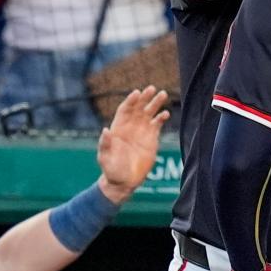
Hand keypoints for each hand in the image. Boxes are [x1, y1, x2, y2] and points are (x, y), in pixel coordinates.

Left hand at [96, 86, 169, 204]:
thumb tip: (105, 130)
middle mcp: (130, 127)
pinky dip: (161, 118)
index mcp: (118, 128)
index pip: (125, 110)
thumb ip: (105, 145)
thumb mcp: (104, 158)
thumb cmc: (111, 170)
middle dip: (144, 97)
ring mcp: (142, 131)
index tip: (137, 93)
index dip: (130, 101)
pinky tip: (166, 114)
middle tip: (152, 88)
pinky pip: (157, 124)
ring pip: (149, 113)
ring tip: (163, 94)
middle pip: (138, 108)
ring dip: (155, 103)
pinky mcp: (151, 138)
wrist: (124, 182)